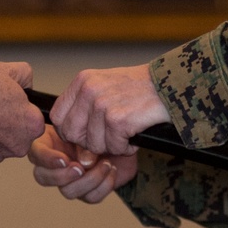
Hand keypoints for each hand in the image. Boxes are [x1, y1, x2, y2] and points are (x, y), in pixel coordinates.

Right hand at [0, 59, 44, 161]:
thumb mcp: (7, 70)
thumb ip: (24, 76)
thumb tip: (25, 82)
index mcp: (33, 124)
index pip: (35, 118)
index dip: (20, 107)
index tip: (7, 100)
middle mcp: (20, 144)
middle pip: (19, 133)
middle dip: (8, 122)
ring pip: (1, 142)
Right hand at [29, 124, 137, 202]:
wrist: (121, 137)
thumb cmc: (100, 125)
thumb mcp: (89, 125)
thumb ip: (80, 139)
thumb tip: (81, 162)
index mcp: (48, 143)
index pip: (36, 154)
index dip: (47, 160)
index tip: (64, 160)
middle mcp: (54, 164)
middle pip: (43, 178)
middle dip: (62, 176)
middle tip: (80, 168)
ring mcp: (69, 180)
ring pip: (68, 191)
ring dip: (89, 179)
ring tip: (106, 164)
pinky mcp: (87, 191)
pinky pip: (91, 197)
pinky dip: (104, 185)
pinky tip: (112, 170)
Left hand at [51, 63, 168, 156]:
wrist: (170, 85)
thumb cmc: (139, 88)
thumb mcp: (104, 87)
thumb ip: (84, 110)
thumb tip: (74, 146)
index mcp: (82, 81)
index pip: (57, 116)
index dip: (70, 131)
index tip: (86, 133)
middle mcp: (89, 90)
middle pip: (71, 134)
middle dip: (90, 142)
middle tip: (110, 135)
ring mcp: (102, 104)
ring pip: (93, 144)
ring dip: (112, 145)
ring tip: (126, 131)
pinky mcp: (118, 119)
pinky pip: (113, 147)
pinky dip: (126, 147)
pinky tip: (134, 134)